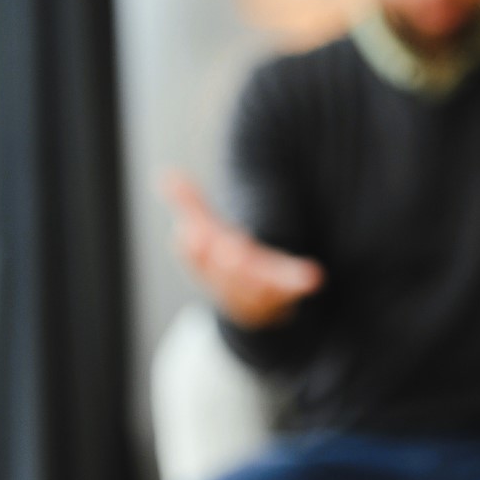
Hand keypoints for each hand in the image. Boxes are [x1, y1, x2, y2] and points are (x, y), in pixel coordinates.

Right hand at [160, 169, 324, 329]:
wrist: (247, 306)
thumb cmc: (221, 263)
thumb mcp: (205, 230)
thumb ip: (190, 203)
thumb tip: (165, 174)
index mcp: (203, 261)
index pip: (193, 252)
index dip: (193, 243)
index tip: (193, 233)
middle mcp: (225, 280)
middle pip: (223, 271)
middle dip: (226, 262)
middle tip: (230, 249)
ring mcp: (253, 291)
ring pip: (254, 285)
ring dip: (260, 277)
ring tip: (269, 264)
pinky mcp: (280, 295)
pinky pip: (288, 290)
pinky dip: (298, 283)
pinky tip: (313, 278)